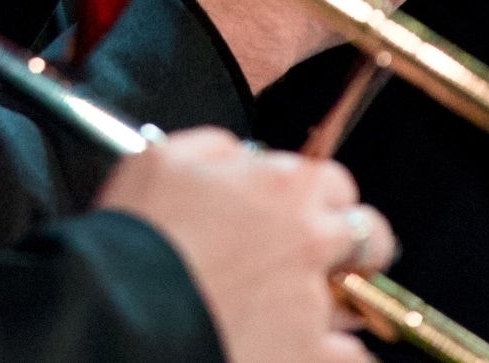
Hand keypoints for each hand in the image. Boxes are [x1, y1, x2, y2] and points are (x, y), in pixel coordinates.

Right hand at [98, 129, 389, 362]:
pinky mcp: (313, 356)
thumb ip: (219, 148)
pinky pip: (354, 359)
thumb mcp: (162, 159)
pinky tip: (299, 351)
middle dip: (351, 250)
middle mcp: (311, 239)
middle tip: (320, 266)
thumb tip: (246, 155)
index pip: (336, 185)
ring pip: (361, 305)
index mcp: (283, 185)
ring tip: (291, 318)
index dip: (319, 203)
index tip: (304, 218)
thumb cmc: (132, 238)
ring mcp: (315, 304)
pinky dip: (333, 355)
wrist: (119, 313)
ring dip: (336, 308)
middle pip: (370, 238)